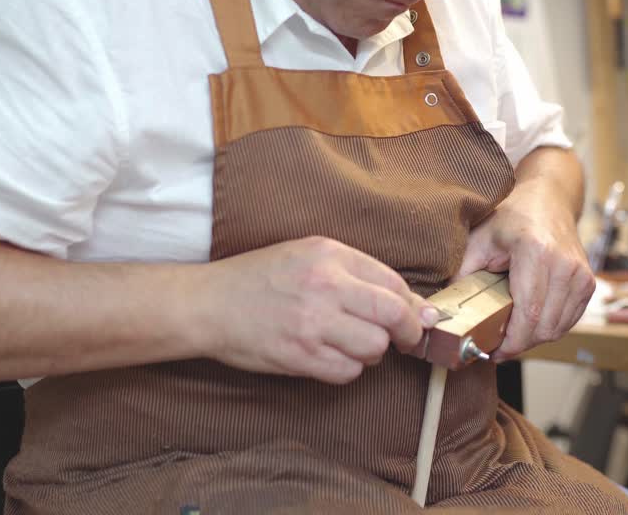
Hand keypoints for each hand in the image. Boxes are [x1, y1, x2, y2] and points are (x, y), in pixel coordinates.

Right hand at [201, 236, 441, 383]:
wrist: (209, 304)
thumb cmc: (260, 278)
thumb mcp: (307, 255)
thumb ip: (357, 272)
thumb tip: (413, 303)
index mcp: (329, 255)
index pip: (393, 283)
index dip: (412, 305)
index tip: (418, 318)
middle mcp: (324, 286)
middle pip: (393, 316)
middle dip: (408, 332)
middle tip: (406, 339)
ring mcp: (312, 323)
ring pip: (374, 348)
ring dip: (372, 352)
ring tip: (353, 343)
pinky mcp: (299, 356)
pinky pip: (347, 372)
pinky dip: (347, 369)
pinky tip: (332, 356)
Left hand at [458, 183, 594, 360]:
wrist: (548, 200)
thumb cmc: (511, 218)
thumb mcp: (479, 239)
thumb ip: (462, 273)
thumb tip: (445, 309)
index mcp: (536, 252)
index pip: (529, 313)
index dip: (512, 342)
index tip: (493, 352)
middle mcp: (564, 264)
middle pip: (544, 326)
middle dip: (519, 344)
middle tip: (497, 347)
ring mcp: (581, 274)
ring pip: (557, 328)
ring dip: (533, 338)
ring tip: (511, 334)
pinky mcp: (588, 283)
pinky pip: (568, 321)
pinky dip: (549, 328)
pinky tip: (530, 323)